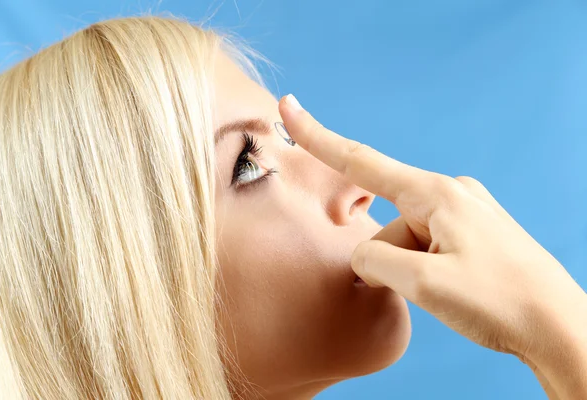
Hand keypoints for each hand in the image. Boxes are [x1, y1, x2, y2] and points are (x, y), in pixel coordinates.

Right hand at [278, 94, 586, 368]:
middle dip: (387, 259)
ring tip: (448, 294)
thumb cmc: (499, 302)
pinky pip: (427, 247)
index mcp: (436, 195)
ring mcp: (464, 214)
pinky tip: (455, 289)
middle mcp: (450, 194)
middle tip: (423, 289)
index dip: (319, 138)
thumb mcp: (423, 284)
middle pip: (387, 224)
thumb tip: (363, 256)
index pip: (361, 162)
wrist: (558, 328)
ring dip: (410, 271)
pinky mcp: (473, 233)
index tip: (290, 109)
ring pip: (406, 241)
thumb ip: (375, 261)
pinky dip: (424, 271)